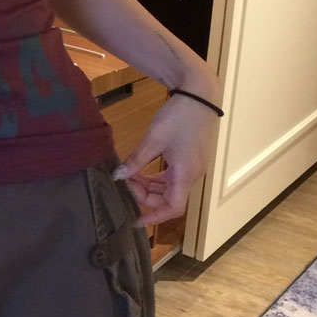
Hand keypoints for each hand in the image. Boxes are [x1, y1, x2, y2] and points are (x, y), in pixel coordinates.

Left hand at [111, 92, 220, 227]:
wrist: (198, 96)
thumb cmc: (177, 118)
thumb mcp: (153, 139)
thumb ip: (136, 161)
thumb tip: (118, 177)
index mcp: (185, 174)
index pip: (173, 208)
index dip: (154, 217)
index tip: (136, 220)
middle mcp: (192, 175)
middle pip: (169, 198)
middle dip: (145, 195)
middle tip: (126, 181)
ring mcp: (192, 167)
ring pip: (169, 188)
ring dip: (150, 186)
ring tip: (130, 175)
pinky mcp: (190, 159)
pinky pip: (172, 177)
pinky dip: (156, 177)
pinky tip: (141, 170)